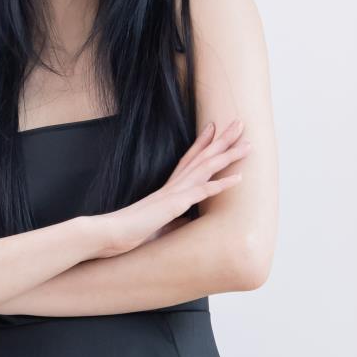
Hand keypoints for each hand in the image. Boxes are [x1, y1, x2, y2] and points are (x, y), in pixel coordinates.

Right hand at [90, 119, 248, 258]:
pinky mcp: (174, 205)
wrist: (108, 233)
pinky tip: (238, 178)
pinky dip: (220, 184)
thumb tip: (184, 223)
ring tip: (248, 145)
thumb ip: (170, 220)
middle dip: (222, 139)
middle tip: (240, 123)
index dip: (202, 142)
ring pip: (206, 168)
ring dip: (228, 155)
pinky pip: (201, 192)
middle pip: (202, 156)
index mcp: (166, 189)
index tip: (214, 127)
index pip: (188, 160)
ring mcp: (174, 193)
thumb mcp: (154, 225)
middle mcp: (172, 185)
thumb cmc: (127, 232)